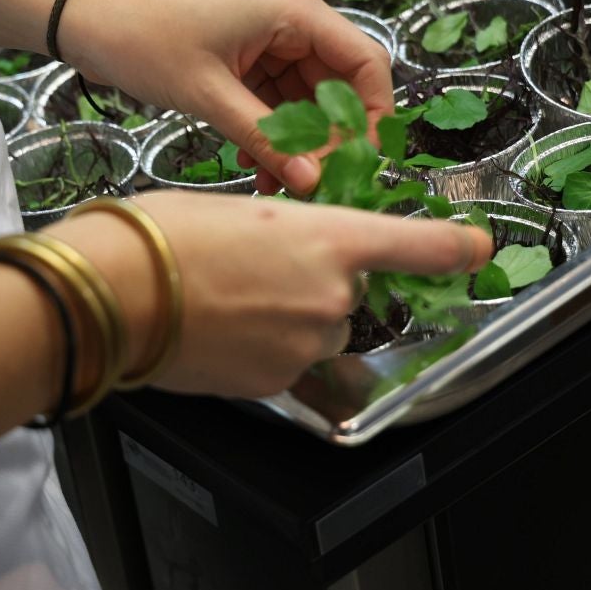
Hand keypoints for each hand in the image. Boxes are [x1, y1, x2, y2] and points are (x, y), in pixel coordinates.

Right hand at [44, 191, 492, 398]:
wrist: (111, 295)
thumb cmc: (161, 235)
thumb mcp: (240, 207)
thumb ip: (293, 231)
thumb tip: (299, 250)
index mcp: (328, 236)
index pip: (418, 244)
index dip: (456, 248)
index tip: (478, 249)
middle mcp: (332, 295)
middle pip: (351, 287)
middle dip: (316, 277)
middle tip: (256, 262)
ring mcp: (305, 345)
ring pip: (318, 328)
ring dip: (290, 315)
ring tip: (227, 297)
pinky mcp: (276, 382)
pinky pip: (288, 361)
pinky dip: (264, 346)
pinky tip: (219, 326)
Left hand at [60, 0, 391, 195]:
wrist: (84, 15)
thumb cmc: (142, 39)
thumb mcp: (210, 97)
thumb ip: (268, 140)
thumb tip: (313, 184)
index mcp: (293, 9)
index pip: (365, 62)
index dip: (373, 116)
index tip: (359, 164)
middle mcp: (290, 13)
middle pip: (337, 82)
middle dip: (328, 137)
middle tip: (313, 185)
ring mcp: (267, 29)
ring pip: (305, 93)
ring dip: (296, 139)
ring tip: (276, 184)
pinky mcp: (245, 46)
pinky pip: (275, 93)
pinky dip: (271, 127)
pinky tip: (254, 164)